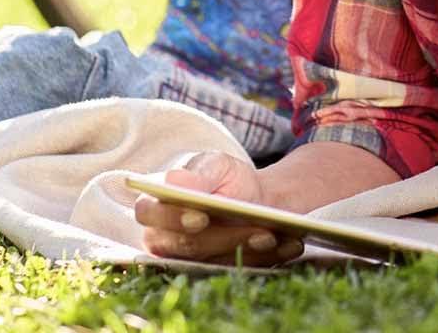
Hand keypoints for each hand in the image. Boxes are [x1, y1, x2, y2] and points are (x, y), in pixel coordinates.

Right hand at [134, 151, 302, 265]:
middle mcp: (165, 238)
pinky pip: (238, 268)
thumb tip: (173, 181)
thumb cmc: (226, 177)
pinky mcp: (216, 271)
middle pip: (187, 244)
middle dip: (222, 236)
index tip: (200, 216)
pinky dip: (265, 257)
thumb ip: (198, 174)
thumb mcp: (217, 165)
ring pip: (213, 260)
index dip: (173, 217)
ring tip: (273, 234)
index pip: (149, 214)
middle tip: (253, 227)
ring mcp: (190, 259)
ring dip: (245, 248)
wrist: (255, 196)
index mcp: (157, 206)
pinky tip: (287, 243)